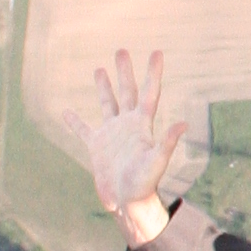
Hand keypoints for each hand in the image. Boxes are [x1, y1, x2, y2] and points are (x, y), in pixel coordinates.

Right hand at [67, 46, 187, 245]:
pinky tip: (66, 111)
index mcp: (142, 125)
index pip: (149, 92)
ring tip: (100, 69)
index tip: (156, 52)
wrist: (128, 201)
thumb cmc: (145, 183)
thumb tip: (184, 123)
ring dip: (104, 87)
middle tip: (121, 50)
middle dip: (124, 72)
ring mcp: (112, 134)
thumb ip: (168, 142)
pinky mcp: (97, 147)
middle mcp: (127, 125)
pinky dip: (75, 121)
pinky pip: (83, 130)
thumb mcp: (157, 161)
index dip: (153, 72)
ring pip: (107, 104)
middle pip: (127, 92)